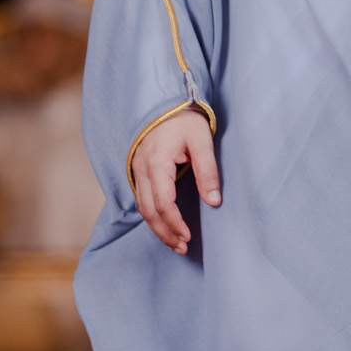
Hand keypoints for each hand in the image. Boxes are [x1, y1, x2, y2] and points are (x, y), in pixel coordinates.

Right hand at [130, 108, 219, 253]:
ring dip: (157, 227)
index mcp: (157, 161)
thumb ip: (208, 171)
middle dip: (164, 232)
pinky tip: (165, 224)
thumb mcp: (202, 140)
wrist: (166, 103)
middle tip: (182, 248)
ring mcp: (136, 169)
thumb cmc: (186, 120)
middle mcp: (141, 168)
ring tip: (175, 243)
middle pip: (148, 210)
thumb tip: (214, 201)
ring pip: (142, 207)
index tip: (188, 236)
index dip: (174, 222)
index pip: (162, 201)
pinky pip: (141, 198)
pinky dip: (152, 215)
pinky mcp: (138, 170)